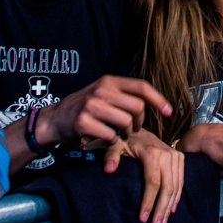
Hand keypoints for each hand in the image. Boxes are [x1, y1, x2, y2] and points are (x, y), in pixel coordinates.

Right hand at [37, 76, 171, 146]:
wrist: (53, 119)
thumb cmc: (84, 108)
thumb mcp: (103, 94)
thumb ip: (124, 95)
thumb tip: (154, 102)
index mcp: (109, 81)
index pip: (141, 86)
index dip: (158, 99)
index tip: (169, 112)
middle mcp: (101, 90)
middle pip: (137, 107)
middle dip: (140, 121)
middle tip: (134, 129)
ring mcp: (92, 105)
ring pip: (126, 122)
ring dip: (126, 132)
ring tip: (119, 134)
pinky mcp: (84, 122)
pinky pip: (111, 135)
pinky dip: (112, 141)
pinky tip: (104, 138)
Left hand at [103, 130, 183, 222]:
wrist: (139, 127)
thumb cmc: (126, 139)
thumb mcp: (115, 144)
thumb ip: (111, 156)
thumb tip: (109, 170)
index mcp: (152, 153)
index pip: (153, 182)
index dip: (149, 202)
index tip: (142, 218)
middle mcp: (167, 154)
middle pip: (167, 187)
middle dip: (161, 209)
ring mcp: (175, 156)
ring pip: (176, 186)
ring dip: (170, 206)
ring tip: (163, 222)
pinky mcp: (179, 157)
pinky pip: (181, 180)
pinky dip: (177, 196)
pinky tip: (172, 209)